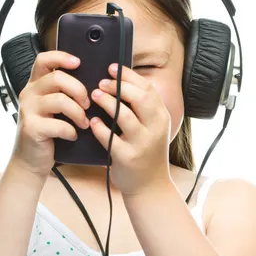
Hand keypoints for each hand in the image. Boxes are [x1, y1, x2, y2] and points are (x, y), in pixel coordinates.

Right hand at [10, 51, 90, 177]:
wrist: (31, 160)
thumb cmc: (47, 133)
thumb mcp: (53, 109)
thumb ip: (64, 94)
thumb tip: (92, 85)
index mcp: (35, 85)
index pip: (44, 60)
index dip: (62, 57)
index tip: (78, 63)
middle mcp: (29, 94)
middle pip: (57, 77)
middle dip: (79, 89)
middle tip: (87, 104)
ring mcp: (28, 110)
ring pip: (60, 100)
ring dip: (78, 112)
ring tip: (84, 123)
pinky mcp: (32, 128)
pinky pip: (59, 124)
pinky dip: (71, 131)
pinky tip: (73, 136)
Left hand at [89, 63, 172, 195]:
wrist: (149, 186)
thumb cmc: (146, 153)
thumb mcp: (152, 128)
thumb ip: (142, 109)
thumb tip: (120, 82)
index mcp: (162, 117)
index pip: (148, 89)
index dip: (129, 76)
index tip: (112, 68)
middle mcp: (156, 128)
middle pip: (140, 98)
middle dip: (118, 86)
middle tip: (101, 83)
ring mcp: (143, 144)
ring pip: (124, 116)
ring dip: (107, 102)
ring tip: (94, 96)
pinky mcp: (128, 158)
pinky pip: (110, 138)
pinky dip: (100, 128)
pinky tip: (93, 122)